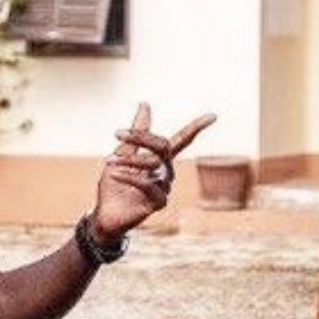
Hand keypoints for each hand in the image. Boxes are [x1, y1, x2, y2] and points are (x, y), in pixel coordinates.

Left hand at [91, 103, 216, 240]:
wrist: (105, 214)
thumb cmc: (114, 186)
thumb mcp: (121, 154)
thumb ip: (136, 134)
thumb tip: (145, 104)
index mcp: (160, 160)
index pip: (182, 141)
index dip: (196, 128)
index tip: (213, 116)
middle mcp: (166, 172)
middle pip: (164, 146)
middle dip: (142, 137)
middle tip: (118, 133)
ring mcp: (164, 187)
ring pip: (154, 164)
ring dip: (130, 160)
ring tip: (109, 161)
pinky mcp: (158, 202)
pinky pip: (147, 183)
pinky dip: (129, 176)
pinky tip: (115, 173)